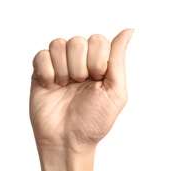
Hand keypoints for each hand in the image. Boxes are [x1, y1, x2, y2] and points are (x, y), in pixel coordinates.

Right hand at [30, 29, 133, 151]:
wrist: (67, 141)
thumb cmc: (93, 121)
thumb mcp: (115, 92)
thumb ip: (118, 60)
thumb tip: (129, 30)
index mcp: (98, 65)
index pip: (98, 40)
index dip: (97, 60)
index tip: (97, 80)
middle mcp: (79, 63)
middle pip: (78, 41)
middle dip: (80, 67)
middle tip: (79, 85)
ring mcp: (59, 67)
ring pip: (58, 44)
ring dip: (64, 69)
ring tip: (64, 87)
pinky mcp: (40, 73)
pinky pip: (41, 55)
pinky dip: (47, 72)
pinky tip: (51, 86)